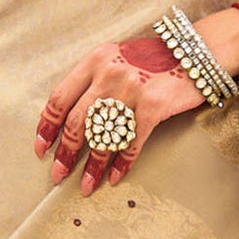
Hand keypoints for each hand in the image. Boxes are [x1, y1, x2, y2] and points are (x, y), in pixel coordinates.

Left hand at [34, 9, 238, 192]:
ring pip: (102, 137)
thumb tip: (72, 119)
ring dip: (92, 167)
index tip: (41, 149)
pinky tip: (113, 177)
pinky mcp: (153, 105)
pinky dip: (121, 163)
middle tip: (58, 175)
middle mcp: (108, 73)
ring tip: (85, 186)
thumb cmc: (156, 59)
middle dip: (64, 154)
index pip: (59, 98)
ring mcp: (131, 89)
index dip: (46, 127)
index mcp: (94, 60)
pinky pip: (130, 142)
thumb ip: (95, 81)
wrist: (197, 52)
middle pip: (76, 122)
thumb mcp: (118, 59)